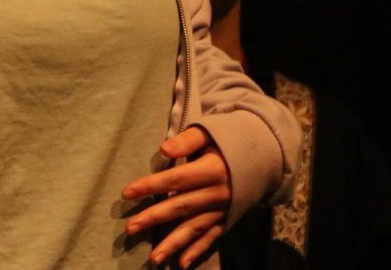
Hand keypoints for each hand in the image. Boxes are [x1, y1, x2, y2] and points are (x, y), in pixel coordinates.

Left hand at [121, 126, 231, 267]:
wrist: (264, 159)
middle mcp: (217, 194)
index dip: (150, 186)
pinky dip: (197, 251)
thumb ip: (186, 141)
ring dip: (173, 243)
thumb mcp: (208, 134)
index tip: (126, 193)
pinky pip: (211, 238)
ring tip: (153, 258)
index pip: (175, 179)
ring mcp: (223, 210)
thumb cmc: (226, 143)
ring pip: (194, 228)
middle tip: (130, 228)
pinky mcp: (228, 220)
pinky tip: (182, 263)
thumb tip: (163, 149)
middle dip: (154, 217)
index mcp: (211, 170)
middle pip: (180, 206)